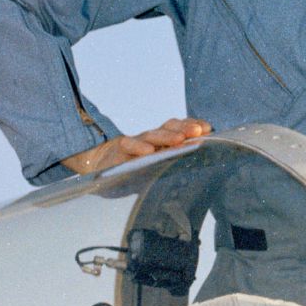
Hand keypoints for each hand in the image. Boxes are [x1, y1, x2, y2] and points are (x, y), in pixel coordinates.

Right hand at [61, 117, 210, 175]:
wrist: (97, 166)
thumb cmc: (131, 170)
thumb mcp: (154, 170)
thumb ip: (171, 169)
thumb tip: (198, 179)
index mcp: (161, 143)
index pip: (179, 129)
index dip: (193, 126)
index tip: (208, 128)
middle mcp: (150, 140)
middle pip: (169, 128)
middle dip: (186, 128)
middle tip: (199, 132)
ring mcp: (134, 143)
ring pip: (152, 135)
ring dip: (167, 136)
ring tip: (180, 139)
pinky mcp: (118, 149)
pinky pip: (128, 145)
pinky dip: (138, 147)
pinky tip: (149, 152)